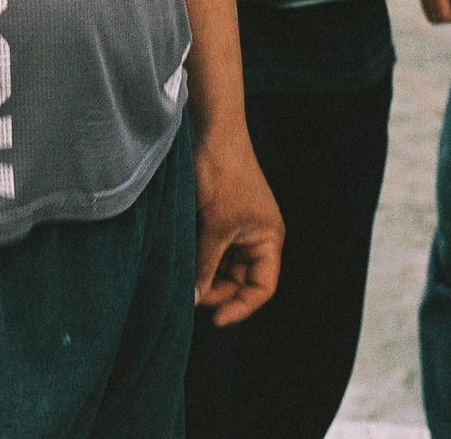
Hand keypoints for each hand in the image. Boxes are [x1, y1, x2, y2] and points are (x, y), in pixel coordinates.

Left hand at [193, 126, 284, 326]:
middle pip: (241, 281)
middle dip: (218, 292)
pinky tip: (181, 263)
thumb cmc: (222, 175)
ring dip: (205, 276)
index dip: (241, 306)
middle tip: (191, 296)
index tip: (215, 319)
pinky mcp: (217, 219)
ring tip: (183, 278)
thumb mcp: (215, 226)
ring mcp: (236, 228)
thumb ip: (205, 265)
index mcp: (269, 239)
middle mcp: (256, 237)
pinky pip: (210, 251)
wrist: (210, 131)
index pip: (262, 287)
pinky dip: (197, 260)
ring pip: (222, 268)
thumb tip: (193, 300)